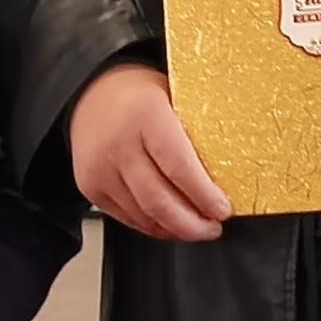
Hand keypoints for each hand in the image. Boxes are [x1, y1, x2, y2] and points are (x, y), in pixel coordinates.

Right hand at [70, 62, 230, 241]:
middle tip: (213, 227)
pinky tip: (169, 224)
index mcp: (146, 115)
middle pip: (160, 201)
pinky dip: (152, 226)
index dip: (204, 196)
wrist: (90, 91)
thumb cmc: (139, 95)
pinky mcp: (90, 186)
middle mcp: (119, 144)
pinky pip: (127, 217)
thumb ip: (196, 131)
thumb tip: (230, 170)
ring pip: (144, 215)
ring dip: (174, 229)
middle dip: (192, 224)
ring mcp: (101, 168)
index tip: (223, 210)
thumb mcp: (174, 96)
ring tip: (196, 228)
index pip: (180, 167)